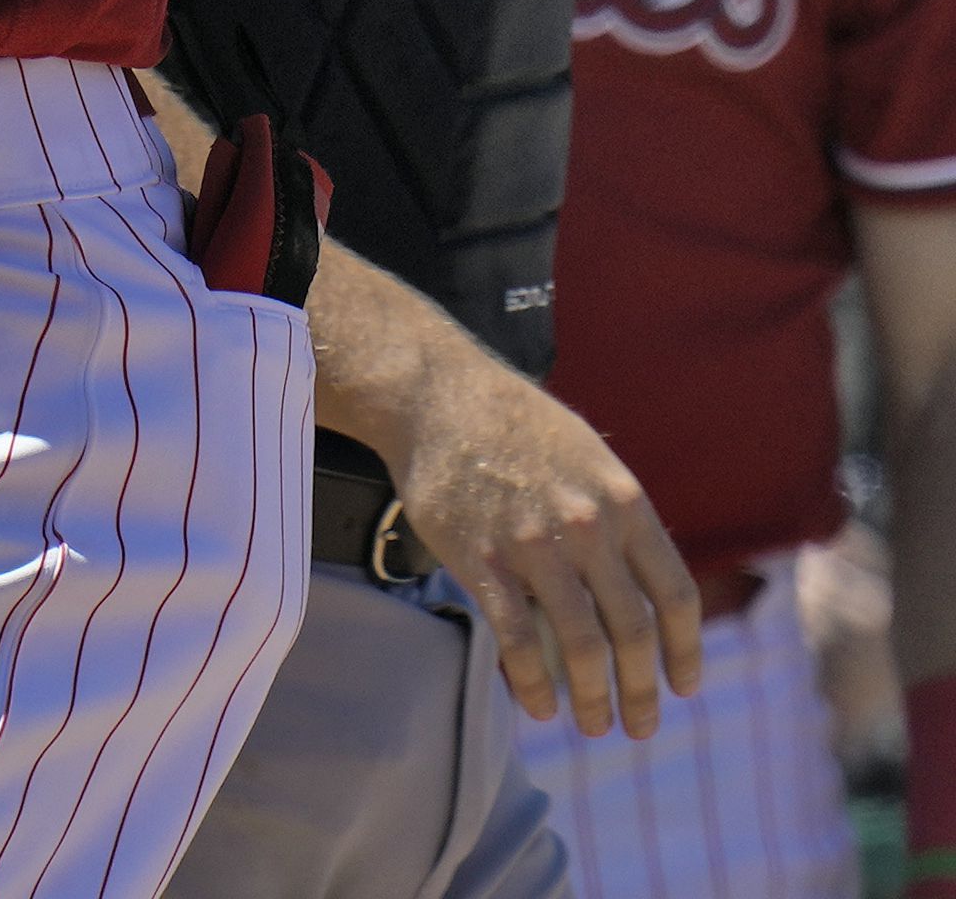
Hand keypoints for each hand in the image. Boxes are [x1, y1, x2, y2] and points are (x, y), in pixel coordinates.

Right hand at [387, 353, 702, 735]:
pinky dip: (532, 682)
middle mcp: (588, 529)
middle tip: (640, 727)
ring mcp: (535, 546)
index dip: (686, 650)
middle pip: (632, 631)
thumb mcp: (590, 457)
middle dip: (641, 691)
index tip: (684, 686)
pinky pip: (516, 637)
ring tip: (597, 727)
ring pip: (579, 643)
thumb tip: (642, 579)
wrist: (436, 395)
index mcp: (625, 504)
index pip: (675, 594)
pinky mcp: (482, 558)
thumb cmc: (515, 427)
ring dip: (593, 697)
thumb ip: (620, 517)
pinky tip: (537, 708)